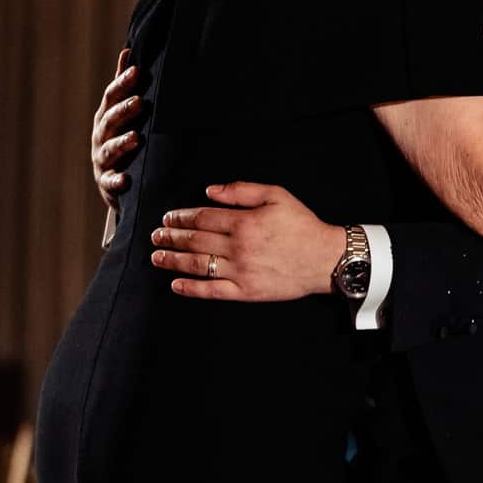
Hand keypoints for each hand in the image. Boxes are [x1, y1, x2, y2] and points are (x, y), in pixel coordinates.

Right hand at [91, 49, 144, 204]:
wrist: (116, 181)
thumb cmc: (121, 138)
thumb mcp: (120, 112)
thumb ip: (123, 85)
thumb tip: (127, 51)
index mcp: (106, 117)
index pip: (111, 97)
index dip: (122, 84)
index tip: (136, 71)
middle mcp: (101, 136)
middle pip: (109, 121)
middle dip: (123, 111)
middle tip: (139, 101)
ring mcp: (102, 160)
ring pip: (109, 150)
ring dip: (121, 144)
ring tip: (135, 139)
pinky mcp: (107, 182)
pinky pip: (110, 182)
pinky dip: (116, 181)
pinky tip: (126, 180)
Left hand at [150, 182, 340, 301]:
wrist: (325, 259)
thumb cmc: (303, 226)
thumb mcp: (277, 196)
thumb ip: (242, 191)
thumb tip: (211, 191)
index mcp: (244, 222)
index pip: (202, 217)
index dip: (181, 217)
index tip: (168, 217)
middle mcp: (238, 246)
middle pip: (194, 240)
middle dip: (171, 237)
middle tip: (157, 236)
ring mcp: (240, 271)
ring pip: (197, 265)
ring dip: (173, 260)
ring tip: (157, 257)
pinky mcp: (246, 291)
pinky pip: (211, 291)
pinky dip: (191, 288)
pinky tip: (176, 284)